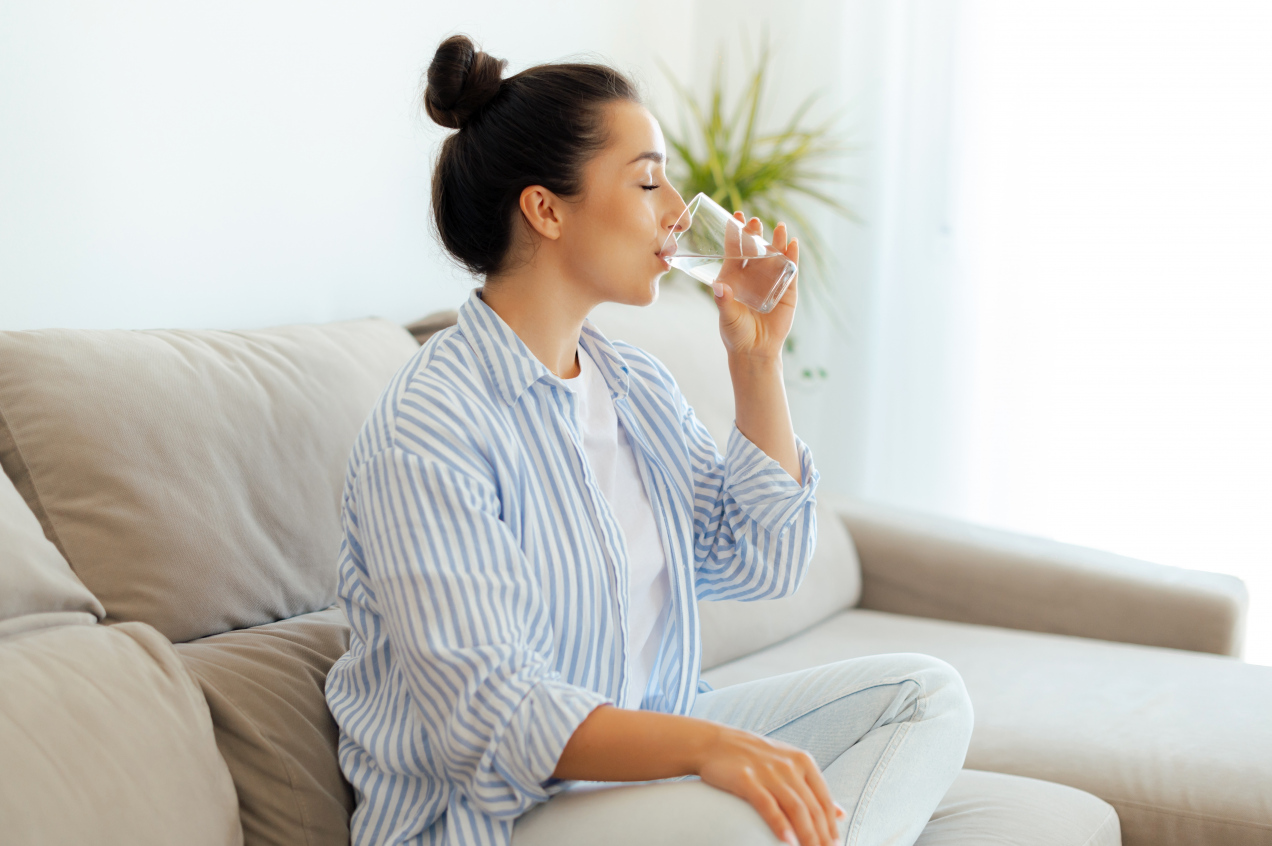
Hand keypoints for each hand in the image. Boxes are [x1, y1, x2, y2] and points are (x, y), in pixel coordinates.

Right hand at [697, 723, 845, 845]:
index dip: (831, 827)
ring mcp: (768, 772)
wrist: (716, 742)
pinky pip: (767, 804)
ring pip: (795, 808)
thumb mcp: (790, 765)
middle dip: (821, 837)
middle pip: (812, 808)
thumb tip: (840, 813)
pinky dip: (779, 823)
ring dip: (807, 835)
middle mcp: (789, 766)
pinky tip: (787, 840)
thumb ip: (815, 789)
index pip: (824, 801)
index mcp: (804, 762)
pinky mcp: (746, 779)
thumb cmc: (757, 757)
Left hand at [712, 212, 798, 362]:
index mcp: (734, 277)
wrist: (755, 351)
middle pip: (755, 249)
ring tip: (780, 227)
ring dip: (777, 241)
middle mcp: (753, 275)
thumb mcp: (727, 317)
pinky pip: (791, 271)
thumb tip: (718, 286)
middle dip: (755, 234)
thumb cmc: (736, 333)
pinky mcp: (787, 291)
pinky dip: (793, 257)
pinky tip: (794, 244)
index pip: (734, 250)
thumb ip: (723, 301)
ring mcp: (771, 281)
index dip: (736, 233)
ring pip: (775, 256)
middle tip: (755, 222)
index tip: (737, 215)